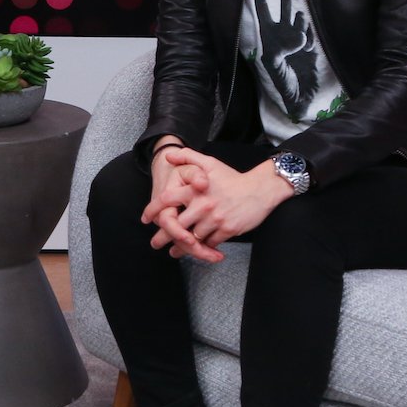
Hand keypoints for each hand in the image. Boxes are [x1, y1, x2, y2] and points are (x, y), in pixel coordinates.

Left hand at [149, 153, 292, 259]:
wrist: (260, 189)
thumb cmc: (233, 178)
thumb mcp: (210, 163)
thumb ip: (187, 157)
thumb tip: (167, 155)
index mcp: (195, 189)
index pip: (167, 200)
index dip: (153, 210)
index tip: (146, 219)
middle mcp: (203, 205)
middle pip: (176, 225)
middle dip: (164, 236)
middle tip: (156, 243)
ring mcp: (215, 219)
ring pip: (193, 237)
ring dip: (183, 245)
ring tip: (174, 250)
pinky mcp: (227, 230)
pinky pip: (210, 243)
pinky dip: (203, 247)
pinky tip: (198, 248)